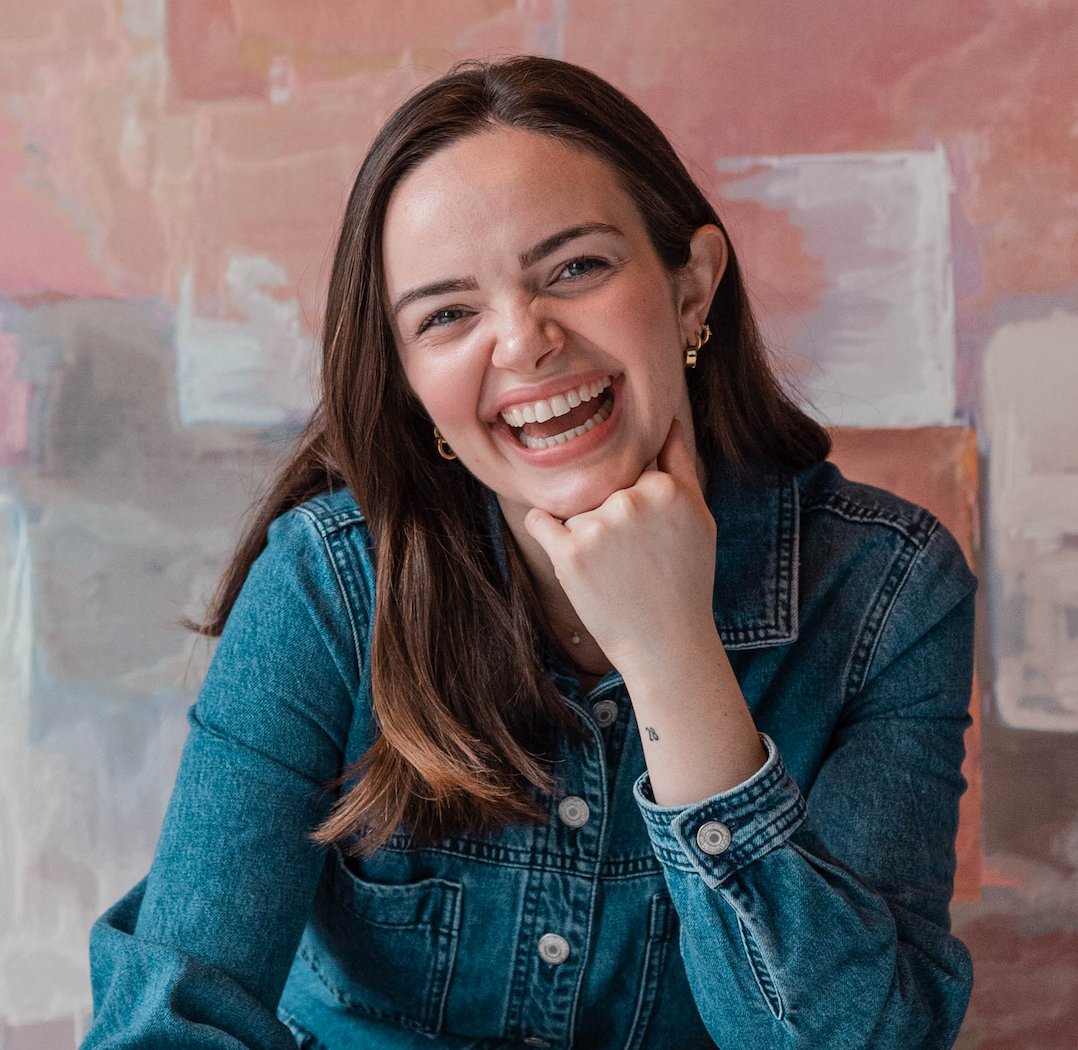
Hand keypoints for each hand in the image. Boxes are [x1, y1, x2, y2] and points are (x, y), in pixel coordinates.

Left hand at [523, 420, 717, 679]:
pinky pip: (539, 521)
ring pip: (573, 506)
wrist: (666, 643)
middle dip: (607, 514)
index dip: (634, 501)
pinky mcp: (569, 553)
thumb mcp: (699, 518)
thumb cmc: (686, 580)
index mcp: (665, 488)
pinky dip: (547, 530)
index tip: (646, 534)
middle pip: (600, 488)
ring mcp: (598, 526)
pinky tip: (571, 555)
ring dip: (582, 530)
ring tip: (611, 569)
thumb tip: (664, 422)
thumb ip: (679, 466)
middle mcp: (631, 501)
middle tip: (630, 556)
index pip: (631, 471)